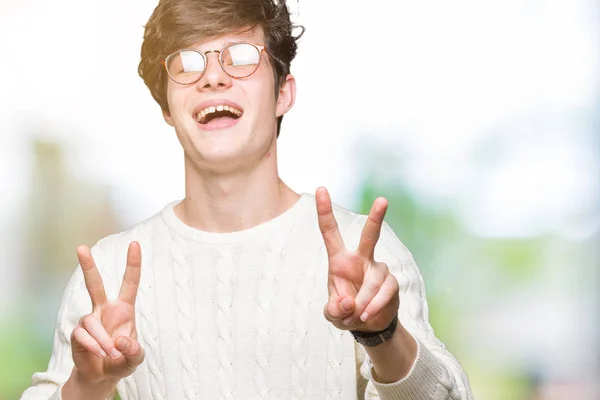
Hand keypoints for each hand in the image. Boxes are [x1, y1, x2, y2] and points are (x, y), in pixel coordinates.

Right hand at [70, 242, 144, 387]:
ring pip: (92, 322)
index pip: (130, 282)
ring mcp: (89, 320)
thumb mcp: (135, 358)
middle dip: (88, 266)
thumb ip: (134, 352)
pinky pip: (82, 335)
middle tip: (81, 247)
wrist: (102, 376)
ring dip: (103, 341)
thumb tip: (119, 342)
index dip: (133, 264)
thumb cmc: (122, 360)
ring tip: (110, 354)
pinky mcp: (77, 333)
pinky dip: (93, 346)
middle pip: (94, 284)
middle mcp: (105, 309)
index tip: (134, 244)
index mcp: (124, 309)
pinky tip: (99, 355)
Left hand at [316, 187, 399, 331]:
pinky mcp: (392, 283)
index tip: (320, 188)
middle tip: (383, 200)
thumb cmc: (346, 311)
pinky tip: (367, 315)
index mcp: (340, 259)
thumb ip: (334, 310)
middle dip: (377, 218)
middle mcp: (361, 259)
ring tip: (357, 316)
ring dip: (363, 303)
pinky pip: (384, 293)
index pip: (330, 232)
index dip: (324, 211)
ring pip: (373, 282)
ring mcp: (378, 269)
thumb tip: (349, 302)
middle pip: (370, 236)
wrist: (368, 325)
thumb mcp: (333, 314)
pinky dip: (373, 307)